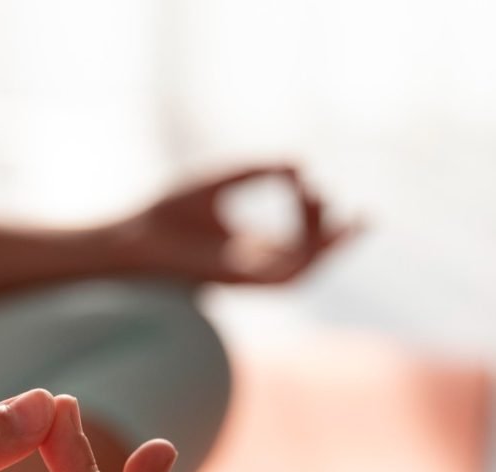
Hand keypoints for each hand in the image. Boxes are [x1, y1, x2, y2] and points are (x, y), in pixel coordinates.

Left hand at [117, 165, 357, 284]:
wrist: (135, 235)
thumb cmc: (166, 212)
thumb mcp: (220, 182)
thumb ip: (258, 172)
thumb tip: (299, 164)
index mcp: (249, 246)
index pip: (297, 237)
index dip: (312, 210)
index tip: (306, 177)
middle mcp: (253, 265)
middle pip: (309, 257)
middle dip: (337, 238)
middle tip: (361, 214)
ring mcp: (247, 277)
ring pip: (304, 272)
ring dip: (329, 250)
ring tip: (352, 224)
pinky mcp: (239, 282)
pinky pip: (285, 279)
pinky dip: (307, 258)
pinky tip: (321, 236)